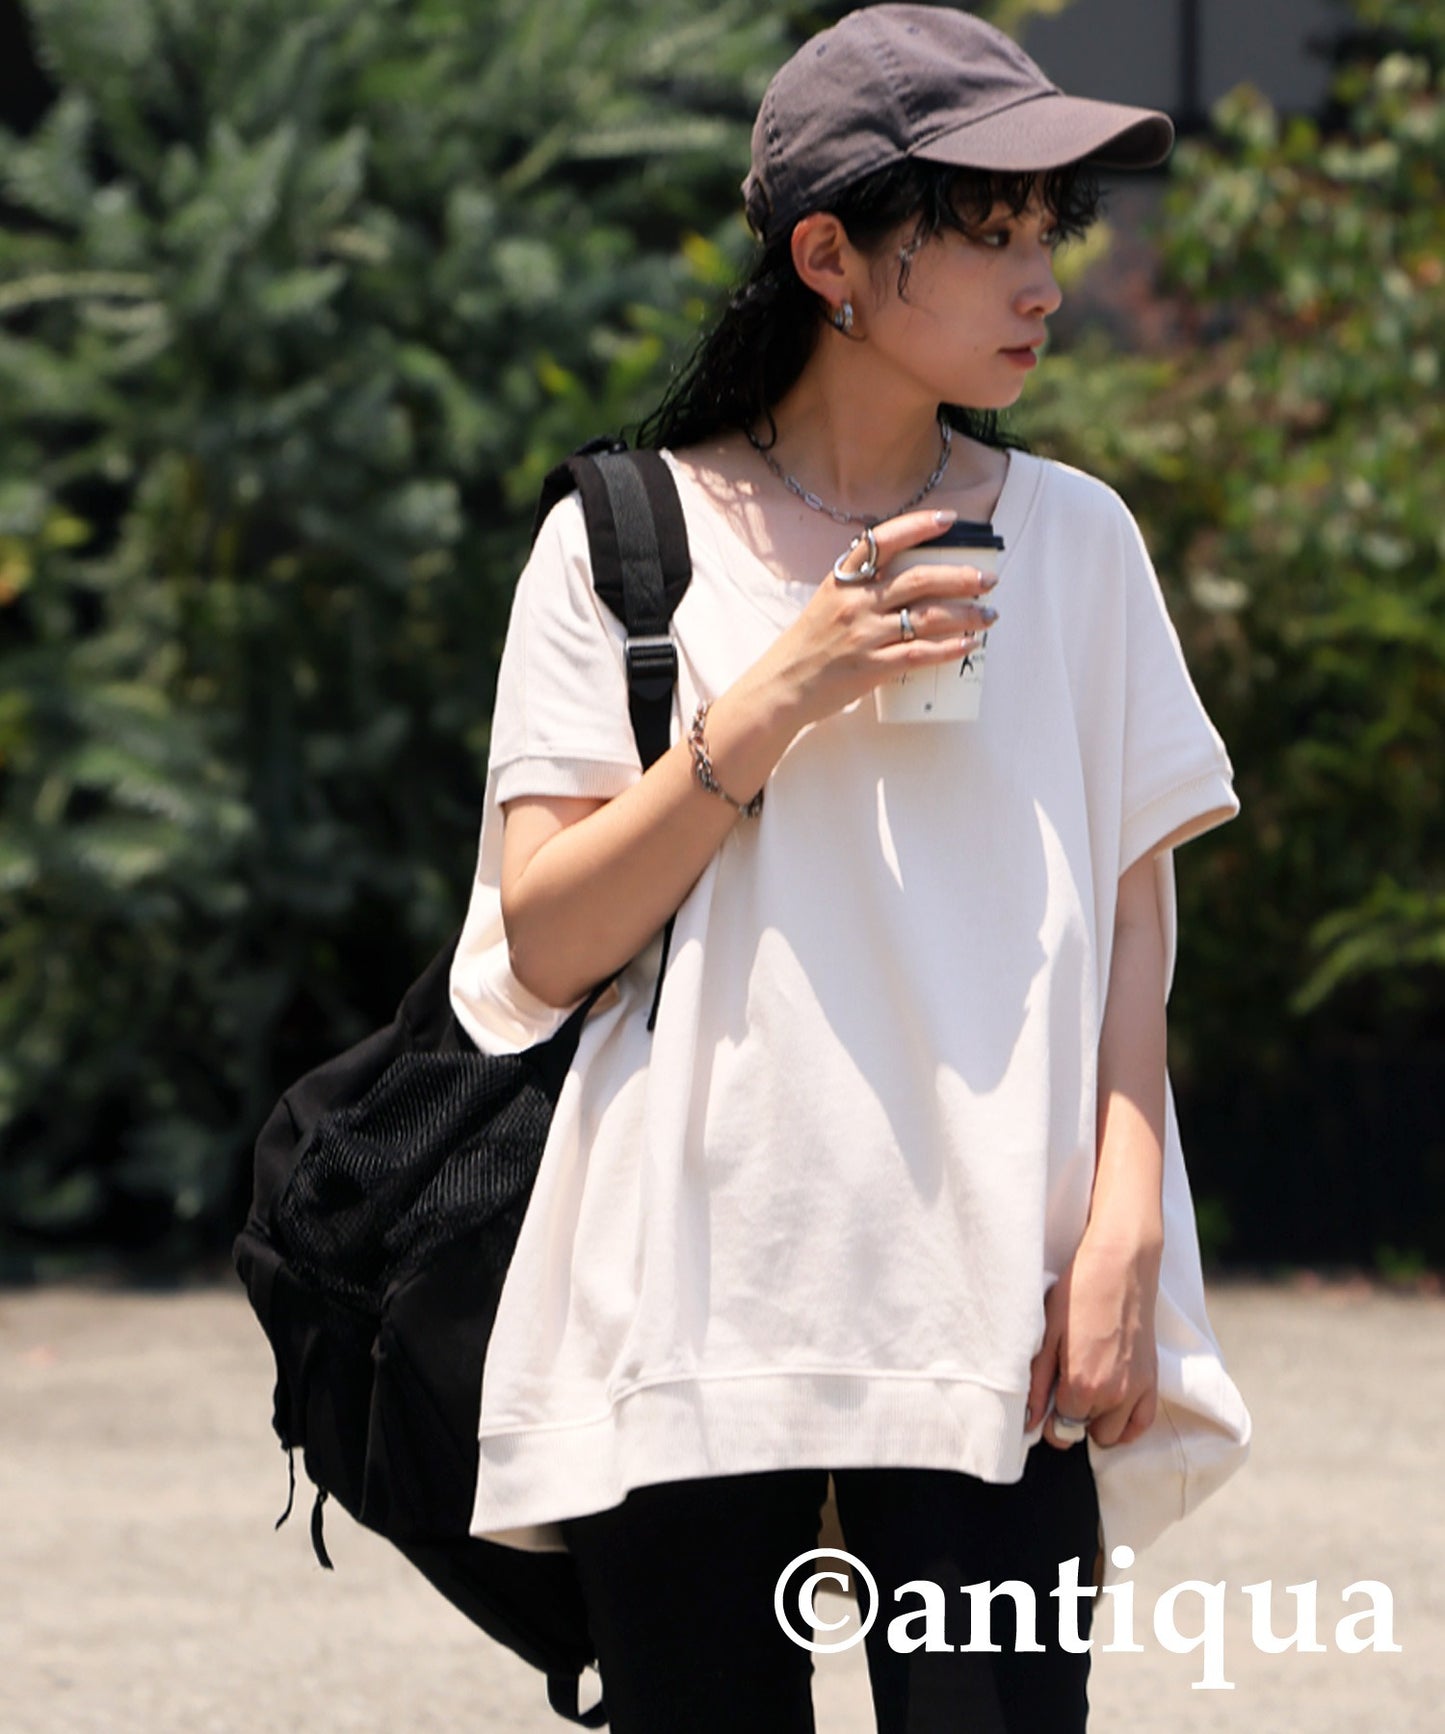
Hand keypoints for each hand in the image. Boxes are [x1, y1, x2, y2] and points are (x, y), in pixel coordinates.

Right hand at [748, 508, 999, 729]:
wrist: (784, 685)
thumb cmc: (809, 644)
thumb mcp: (828, 601)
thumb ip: (863, 586)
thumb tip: (912, 578)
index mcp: (844, 580)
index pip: (883, 540)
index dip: (918, 526)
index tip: (948, 519)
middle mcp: (855, 602)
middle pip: (918, 579)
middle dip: (960, 577)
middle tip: (988, 578)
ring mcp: (864, 635)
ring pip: (927, 617)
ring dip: (966, 614)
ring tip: (989, 614)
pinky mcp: (872, 666)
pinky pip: (920, 653)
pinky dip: (949, 648)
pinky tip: (969, 644)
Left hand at [1026, 1231, 1160, 1449]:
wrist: (1119, 1265)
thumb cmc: (1079, 1292)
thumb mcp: (1047, 1334)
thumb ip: (1038, 1382)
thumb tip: (1030, 1419)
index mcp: (1081, 1384)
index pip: (1061, 1429)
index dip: (1050, 1417)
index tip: (1048, 1401)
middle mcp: (1112, 1394)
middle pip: (1085, 1431)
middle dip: (1073, 1417)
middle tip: (1066, 1387)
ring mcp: (1136, 1390)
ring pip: (1112, 1434)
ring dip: (1098, 1420)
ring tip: (1088, 1390)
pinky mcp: (1152, 1380)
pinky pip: (1140, 1424)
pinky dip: (1125, 1423)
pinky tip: (1111, 1406)